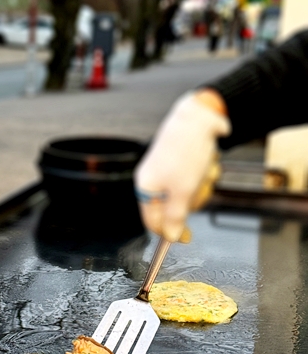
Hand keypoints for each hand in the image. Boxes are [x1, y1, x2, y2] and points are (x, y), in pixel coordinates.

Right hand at [134, 90, 230, 242]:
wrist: (199, 115)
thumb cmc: (185, 153)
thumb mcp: (181, 192)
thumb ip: (174, 217)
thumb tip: (170, 237)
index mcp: (146, 187)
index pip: (153, 220)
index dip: (169, 232)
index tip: (186, 238)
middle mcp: (155, 179)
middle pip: (174, 207)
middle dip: (192, 199)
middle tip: (198, 189)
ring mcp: (170, 169)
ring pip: (189, 192)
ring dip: (202, 184)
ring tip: (204, 170)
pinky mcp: (185, 160)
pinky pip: (197, 177)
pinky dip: (205, 172)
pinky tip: (206, 160)